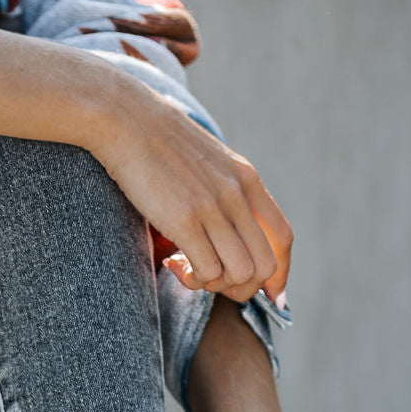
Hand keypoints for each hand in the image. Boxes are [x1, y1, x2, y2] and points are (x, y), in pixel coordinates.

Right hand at [91, 75, 292, 303]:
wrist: (126, 119)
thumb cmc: (157, 144)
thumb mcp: (207, 162)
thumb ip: (224, 190)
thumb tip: (227, 227)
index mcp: (247, 180)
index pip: (283, 238)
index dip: (279, 274)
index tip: (266, 292)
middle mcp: (238, 196)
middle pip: (265, 266)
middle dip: (241, 287)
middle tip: (209, 277)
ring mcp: (213, 208)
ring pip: (239, 274)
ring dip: (214, 284)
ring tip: (188, 268)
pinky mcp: (185, 220)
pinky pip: (208, 271)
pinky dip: (192, 278)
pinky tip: (172, 261)